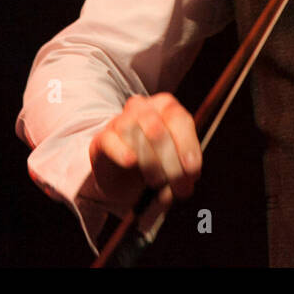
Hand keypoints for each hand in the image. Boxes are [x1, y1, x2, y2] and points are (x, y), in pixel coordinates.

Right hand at [86, 92, 201, 230]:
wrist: (122, 177)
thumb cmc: (154, 165)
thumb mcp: (176, 165)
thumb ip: (184, 168)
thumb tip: (187, 179)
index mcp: (167, 107)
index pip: (179, 119)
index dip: (187, 146)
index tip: (192, 170)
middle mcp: (143, 108)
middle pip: (157, 129)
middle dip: (171, 162)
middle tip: (177, 186)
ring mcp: (120, 121)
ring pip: (134, 133)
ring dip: (149, 163)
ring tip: (156, 183)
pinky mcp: (102, 138)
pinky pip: (110, 140)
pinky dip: (122, 152)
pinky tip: (130, 162)